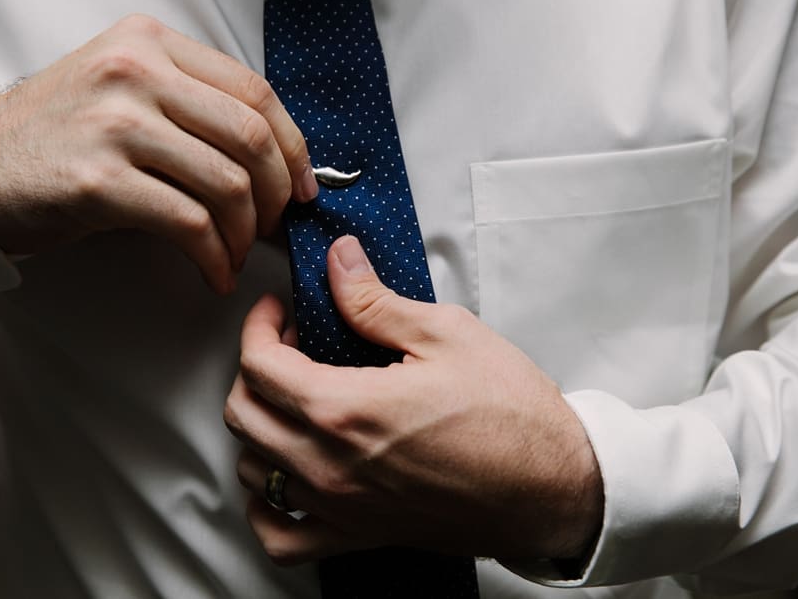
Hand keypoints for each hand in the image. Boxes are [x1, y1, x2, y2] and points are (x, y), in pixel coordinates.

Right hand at [0, 14, 316, 292]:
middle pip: (250, 136)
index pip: (254, 89)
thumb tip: (275, 157)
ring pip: (227, 184)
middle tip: (276, 225)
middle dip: (278, 194)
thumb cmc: (57, 137)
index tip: (303, 184)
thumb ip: (189, 101)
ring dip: (247, 233)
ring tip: (238, 253)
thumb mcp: (122, 87)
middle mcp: (135, 71)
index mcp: (149, 42)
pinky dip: (215, 256)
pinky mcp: (99, 181)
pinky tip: (214, 272)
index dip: (293, 145)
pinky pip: (189, 224)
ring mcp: (115, 124)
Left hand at [223, 236, 602, 565]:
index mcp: (347, 409)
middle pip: (244, 414)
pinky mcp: (359, 536)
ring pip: (253, 469)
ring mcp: (341, 508)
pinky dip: (266, 506)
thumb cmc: (511, 416)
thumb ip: (375, 300)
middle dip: (254, 368)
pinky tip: (285, 477)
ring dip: (259, 425)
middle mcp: (331, 465)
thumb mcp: (446, 334)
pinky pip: (281, 536)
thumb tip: (338, 261)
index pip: (259, 364)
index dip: (259, 325)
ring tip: (293, 399)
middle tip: (289, 345)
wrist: (554, 488)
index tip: (279, 310)